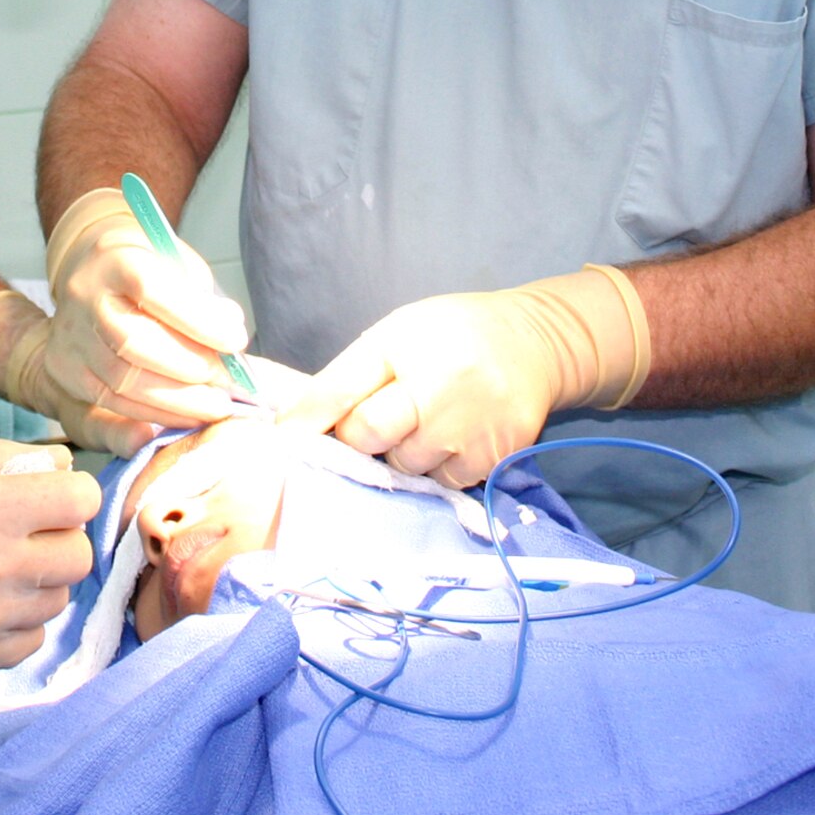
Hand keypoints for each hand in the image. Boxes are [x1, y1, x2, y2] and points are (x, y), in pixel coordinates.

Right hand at [0, 440, 97, 766]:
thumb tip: (57, 461)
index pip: (81, 498)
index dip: (70, 491)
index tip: (48, 495)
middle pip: (79, 554)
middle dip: (60, 537)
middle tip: (23, 533)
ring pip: (59, 600)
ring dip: (40, 581)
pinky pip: (32, 641)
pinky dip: (19, 622)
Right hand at [39, 188, 250, 433]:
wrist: (92, 273)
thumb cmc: (147, 268)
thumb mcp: (178, 263)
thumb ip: (202, 295)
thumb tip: (230, 327)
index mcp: (113, 259)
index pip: (150, 289)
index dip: (197, 320)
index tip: (236, 341)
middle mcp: (83, 296)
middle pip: (133, 341)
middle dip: (188, 367)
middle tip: (227, 381)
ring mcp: (70, 336)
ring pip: (122, 379)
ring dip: (177, 401)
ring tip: (215, 406)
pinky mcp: (65, 369)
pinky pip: (111, 401)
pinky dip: (154, 413)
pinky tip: (186, 414)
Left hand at [279, 267, 650, 486]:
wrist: (535, 342)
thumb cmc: (451, 336)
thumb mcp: (398, 335)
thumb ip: (352, 374)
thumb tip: (300, 420)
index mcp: (402, 343)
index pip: (340, 387)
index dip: (305, 418)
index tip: (280, 440)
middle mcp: (437, 383)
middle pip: (368, 435)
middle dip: (356, 439)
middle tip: (368, 428)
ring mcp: (469, 423)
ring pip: (404, 465)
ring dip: (399, 455)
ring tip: (420, 424)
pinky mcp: (496, 453)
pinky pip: (444, 480)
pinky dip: (437, 467)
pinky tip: (450, 438)